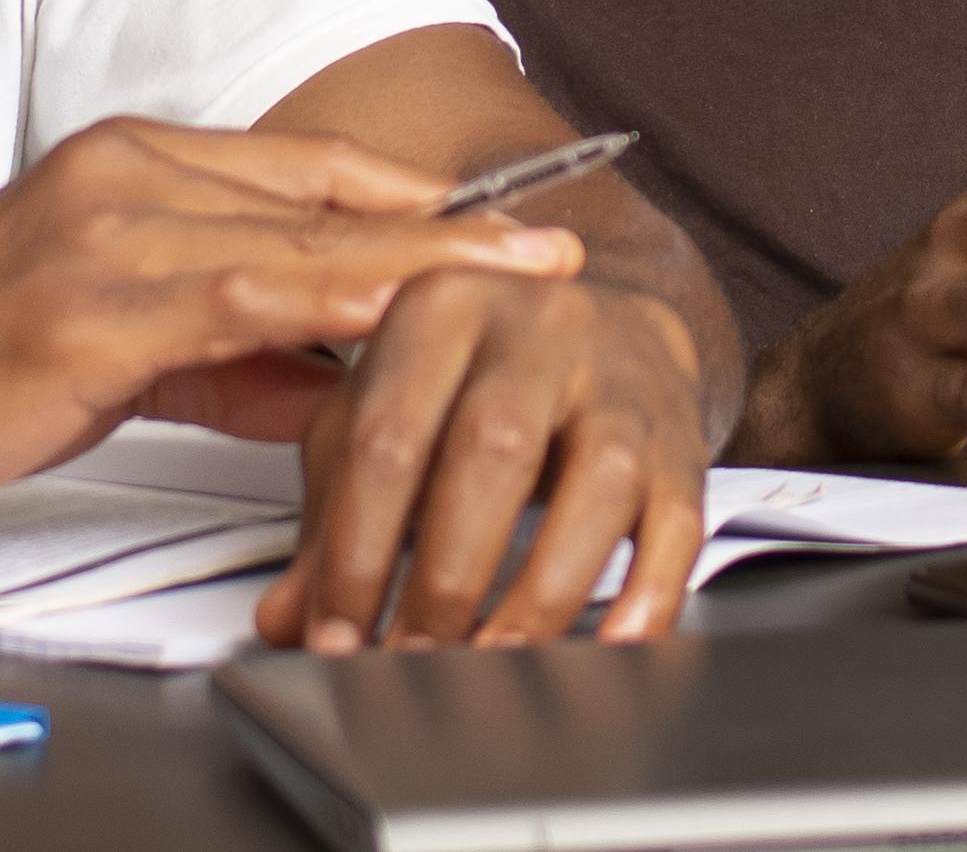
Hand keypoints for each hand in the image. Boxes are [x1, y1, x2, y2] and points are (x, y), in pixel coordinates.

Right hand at [0, 120, 581, 518]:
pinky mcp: (82, 306)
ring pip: (294, 240)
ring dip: (416, 258)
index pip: (308, 170)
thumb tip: (336, 385)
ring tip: (514, 277)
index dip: (416, 193)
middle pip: (322, 196)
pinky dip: (322, 301)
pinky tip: (392, 312)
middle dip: (450, 224)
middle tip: (556, 244)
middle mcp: (125, 175)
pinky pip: (229, 298)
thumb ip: (236, 357)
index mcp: (134, 165)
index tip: (512, 218)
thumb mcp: (126, 351)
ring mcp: (102, 233)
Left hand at [255, 271, 710, 651]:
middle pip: (491, 450)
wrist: (605, 321)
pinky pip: (678, 515)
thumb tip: (286, 619)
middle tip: (411, 659)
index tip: (336, 635)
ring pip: (596, 479)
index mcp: (441, 306)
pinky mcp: (680, 436)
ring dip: (539, 591)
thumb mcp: (383, 412)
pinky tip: (610, 645)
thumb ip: (332, 512)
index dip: (354, 548)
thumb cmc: (474, 376)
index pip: (387, 433)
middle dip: (445, 576)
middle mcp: (538, 325)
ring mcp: (619, 377)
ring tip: (493, 660)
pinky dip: (649, 590)